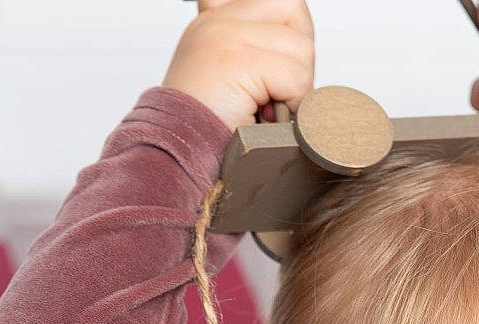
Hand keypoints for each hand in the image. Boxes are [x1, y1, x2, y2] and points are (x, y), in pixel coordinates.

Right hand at [163, 0, 315, 133]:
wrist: (177, 153)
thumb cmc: (209, 127)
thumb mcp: (230, 77)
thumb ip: (257, 50)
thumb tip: (299, 48)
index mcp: (217, 19)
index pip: (282, 3)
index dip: (293, 39)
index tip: (278, 75)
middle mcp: (219, 20)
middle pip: (295, 13)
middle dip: (299, 59)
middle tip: (275, 92)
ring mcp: (226, 35)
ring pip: (302, 49)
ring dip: (294, 89)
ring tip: (264, 107)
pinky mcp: (238, 59)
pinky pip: (297, 78)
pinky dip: (290, 106)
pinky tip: (264, 116)